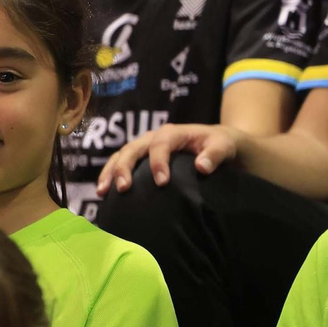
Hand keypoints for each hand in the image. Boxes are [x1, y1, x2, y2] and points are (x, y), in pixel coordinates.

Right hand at [95, 124, 239, 195]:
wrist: (217, 143)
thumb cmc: (220, 145)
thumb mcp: (224, 146)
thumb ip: (215, 154)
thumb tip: (201, 167)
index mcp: (173, 133)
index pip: (160, 144)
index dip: (158, 162)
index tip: (162, 183)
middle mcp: (154, 137)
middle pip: (133, 148)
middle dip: (125, 167)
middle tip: (124, 188)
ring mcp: (144, 147)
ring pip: (121, 155)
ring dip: (110, 172)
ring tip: (102, 192)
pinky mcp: (140, 159)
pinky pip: (120, 164)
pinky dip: (109, 176)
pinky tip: (103, 193)